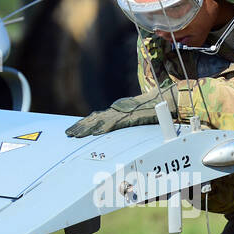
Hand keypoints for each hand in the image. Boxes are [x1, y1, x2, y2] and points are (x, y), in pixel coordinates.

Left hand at [64, 87, 183, 137]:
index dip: (85, 123)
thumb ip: (127, 122)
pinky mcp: (130, 116)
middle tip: (67, 133)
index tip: (74, 129)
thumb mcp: (137, 116)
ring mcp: (123, 112)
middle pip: (94, 118)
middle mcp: (117, 109)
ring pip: (100, 120)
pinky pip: (114, 123)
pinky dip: (103, 128)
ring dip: (86, 128)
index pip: (97, 117)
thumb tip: (120, 129)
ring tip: (74, 135)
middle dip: (80, 126)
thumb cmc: (153, 108)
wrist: (166, 98)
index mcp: (118, 110)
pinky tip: (94, 133)